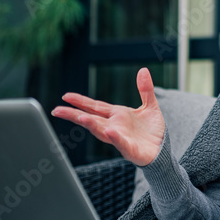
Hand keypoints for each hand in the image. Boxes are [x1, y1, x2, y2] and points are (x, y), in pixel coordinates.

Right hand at [51, 68, 165, 166]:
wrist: (162, 149)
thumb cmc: (152, 130)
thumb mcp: (150, 106)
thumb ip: (145, 89)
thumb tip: (143, 70)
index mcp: (117, 115)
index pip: (95, 106)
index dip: (81, 101)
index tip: (66, 96)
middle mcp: (114, 126)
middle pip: (91, 119)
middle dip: (74, 115)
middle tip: (57, 110)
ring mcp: (120, 138)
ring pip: (102, 131)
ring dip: (92, 125)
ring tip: (81, 118)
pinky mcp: (130, 149)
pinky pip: (121, 143)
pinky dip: (115, 137)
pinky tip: (110, 131)